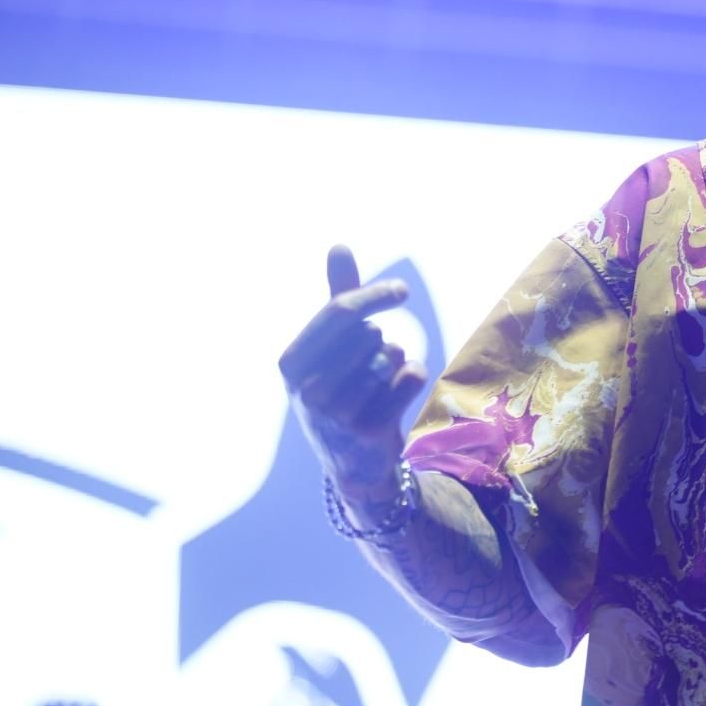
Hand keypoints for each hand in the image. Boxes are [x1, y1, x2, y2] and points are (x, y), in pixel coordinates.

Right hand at [278, 245, 429, 494]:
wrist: (354, 461)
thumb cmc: (345, 389)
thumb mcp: (335, 347)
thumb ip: (339, 296)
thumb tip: (339, 245)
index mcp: (291, 362)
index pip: (339, 311)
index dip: (375, 295)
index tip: (402, 290)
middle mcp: (306, 387)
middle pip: (371, 333)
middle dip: (380, 343)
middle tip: (368, 371)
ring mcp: (334, 411)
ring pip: (393, 354)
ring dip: (396, 364)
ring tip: (377, 389)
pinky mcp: (367, 427)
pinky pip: (412, 376)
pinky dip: (413, 380)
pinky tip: (394, 400)